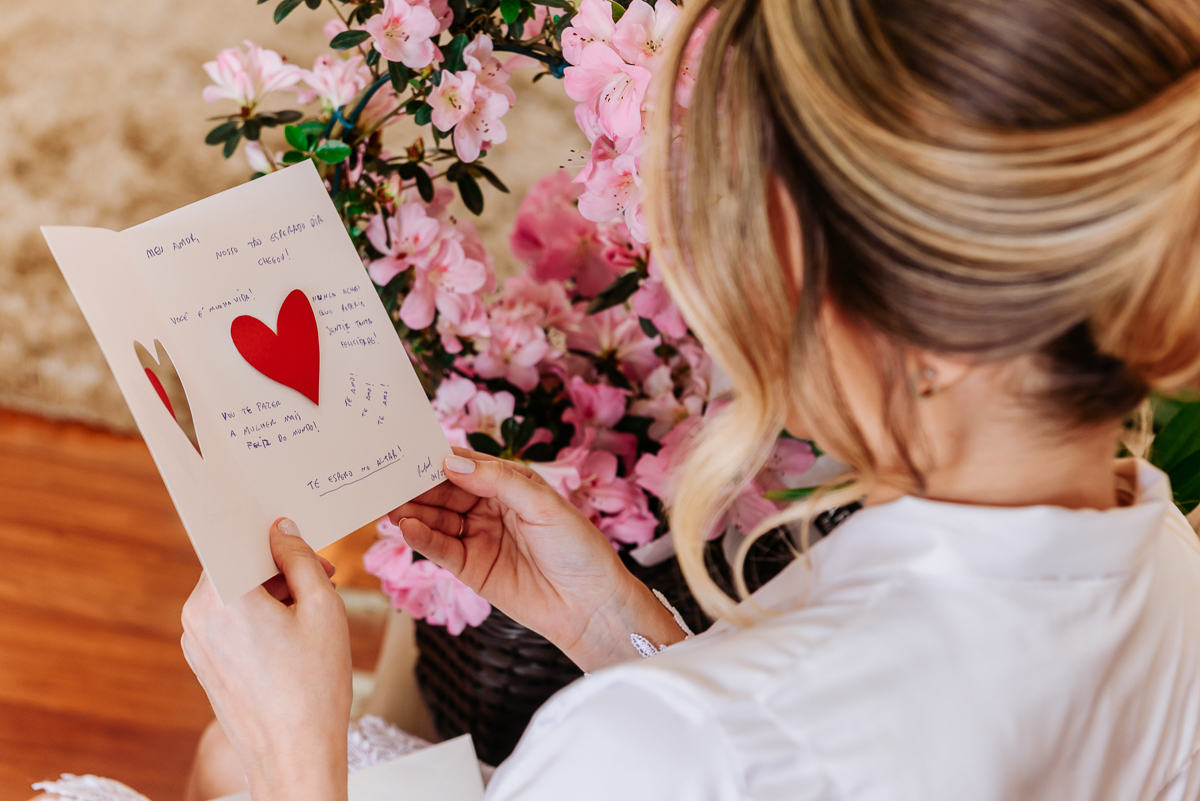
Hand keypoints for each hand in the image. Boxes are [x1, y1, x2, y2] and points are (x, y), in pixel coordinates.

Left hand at [181, 519, 351, 800]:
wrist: (295, 756)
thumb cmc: (314, 685)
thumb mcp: (323, 607)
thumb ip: (302, 559)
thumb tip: (282, 530)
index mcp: (221, 597)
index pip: (236, 539)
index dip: (269, 530)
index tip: (297, 529)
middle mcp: (196, 616)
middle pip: (237, 566)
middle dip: (278, 564)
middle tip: (324, 573)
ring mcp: (196, 643)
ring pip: (235, 594)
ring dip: (272, 592)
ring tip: (314, 610)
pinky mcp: (204, 664)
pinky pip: (231, 622)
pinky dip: (260, 617)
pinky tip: (295, 635)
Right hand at [391, 449, 685, 671]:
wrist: (591, 605)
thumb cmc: (578, 548)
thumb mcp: (543, 504)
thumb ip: (498, 481)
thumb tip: (452, 462)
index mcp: (510, 485)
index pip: (467, 465)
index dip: (439, 458)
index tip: (409, 449)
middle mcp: (490, 508)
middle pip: (445, 491)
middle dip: (418, 484)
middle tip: (387, 477)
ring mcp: (478, 538)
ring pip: (437, 518)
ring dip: (413, 510)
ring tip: (389, 503)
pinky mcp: (471, 568)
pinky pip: (441, 548)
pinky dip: (421, 538)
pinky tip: (406, 527)